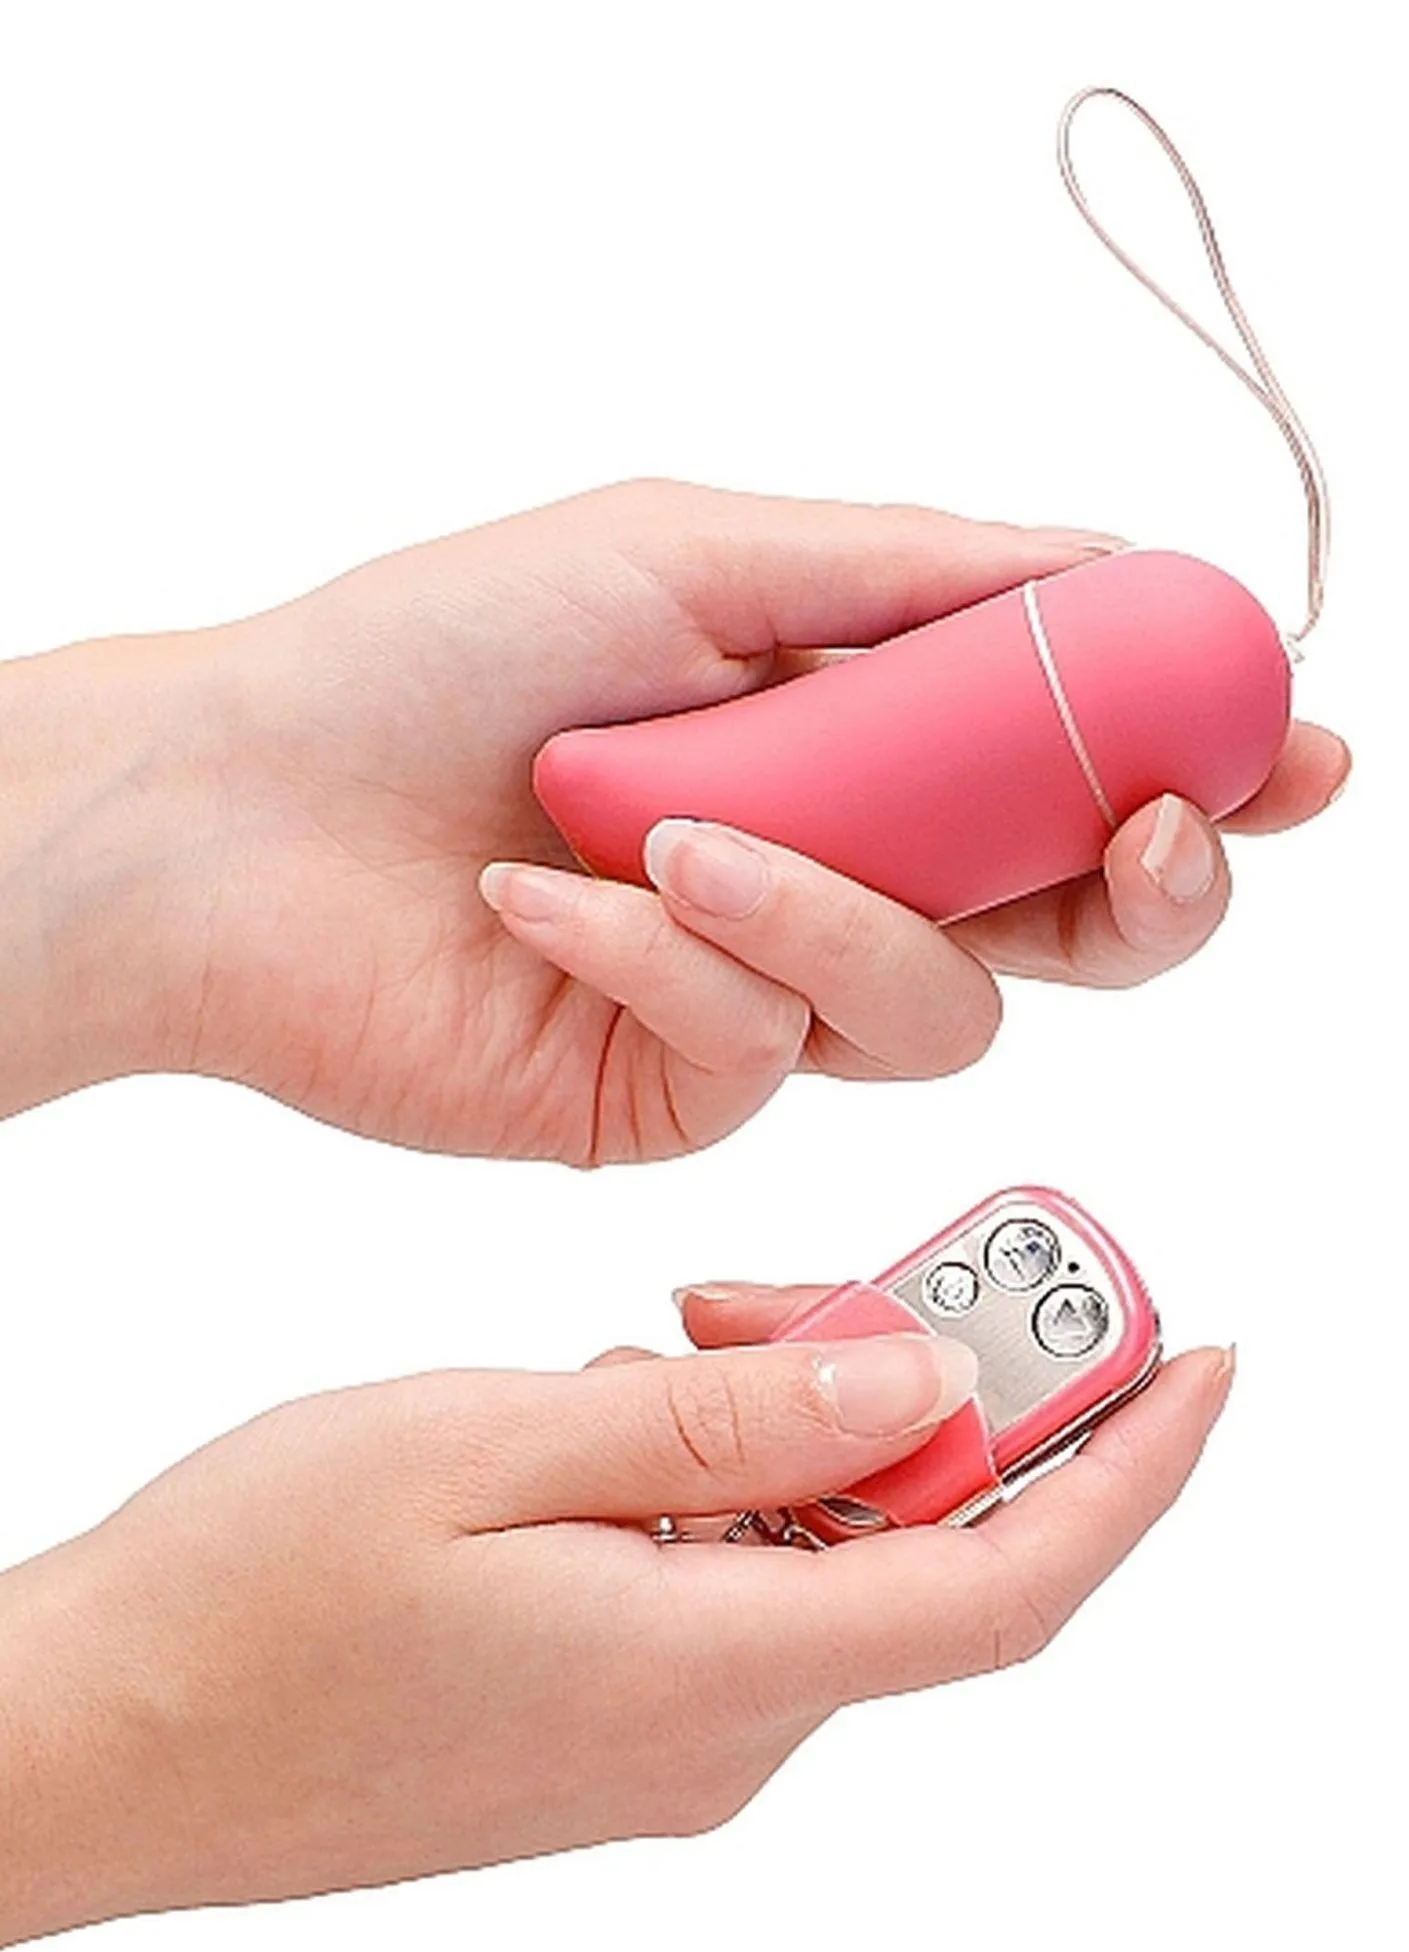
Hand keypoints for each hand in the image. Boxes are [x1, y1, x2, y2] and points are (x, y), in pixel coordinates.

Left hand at [0, 481, 1346, 1153]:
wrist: (237, 813)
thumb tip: (1100, 564)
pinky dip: (671, 955)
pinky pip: (760, 1044)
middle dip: (1134, 889)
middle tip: (1145, 840)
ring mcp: (761, 998)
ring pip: (932, 1005)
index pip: (1066, 770)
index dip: (1190, 769)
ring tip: (671, 826)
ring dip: (830, 907)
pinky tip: (546, 895)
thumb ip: (906, 574)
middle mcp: (831, 875)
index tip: (1282, 750)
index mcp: (850, 738)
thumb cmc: (436, 653)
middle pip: (1062, 928)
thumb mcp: (691, 551)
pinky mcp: (679, 1093)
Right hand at [0, 1310, 1231, 1943]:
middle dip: (939, 1395)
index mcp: (710, 1670)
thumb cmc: (255, 1587)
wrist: (102, 1738)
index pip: (1005, 1586)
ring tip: (697, 1309)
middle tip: (864, 1268)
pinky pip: (737, 1574)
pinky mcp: (605, 1710)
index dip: (1130, 1475)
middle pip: (921, 1552)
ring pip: (823, 1549)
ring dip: (807, 1418)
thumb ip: (724, 1422)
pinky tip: (629, 1391)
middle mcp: (716, 1728)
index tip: (1210, 1360)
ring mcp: (660, 1733)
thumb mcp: (492, 1447)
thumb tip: (918, 1380)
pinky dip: (731, 1467)